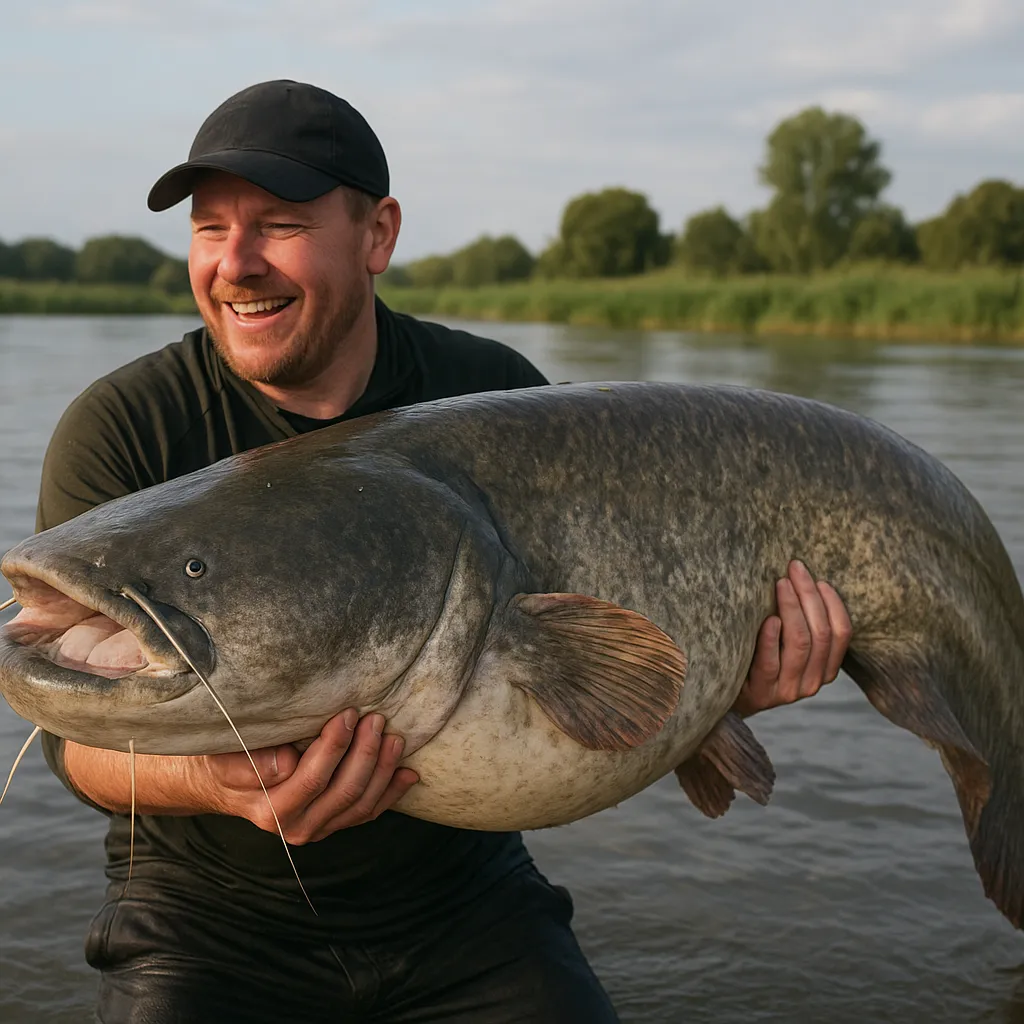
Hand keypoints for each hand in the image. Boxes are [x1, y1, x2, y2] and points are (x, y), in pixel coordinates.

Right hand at [199, 709, 418, 843]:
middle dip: (366, 753)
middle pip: (345, 792)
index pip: (313, 779)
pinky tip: (408, 773)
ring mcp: (319, 828)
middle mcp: (297, 827)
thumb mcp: (224, 758)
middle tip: (376, 719)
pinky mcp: (333, 824)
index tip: (348, 714)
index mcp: (272, 810)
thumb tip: (286, 764)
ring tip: (394, 738)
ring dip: (383, 770)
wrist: (222, 786)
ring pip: (362, 805)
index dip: (336, 746)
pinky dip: (391, 793)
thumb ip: (249, 764)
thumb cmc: (224, 763)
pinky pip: (368, 813)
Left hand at [732, 560, 851, 716]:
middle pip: (821, 633)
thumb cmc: (758, 658)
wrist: (727, 694)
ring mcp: (788, 690)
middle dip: (809, 595)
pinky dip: (771, 638)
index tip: (820, 580)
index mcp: (825, 669)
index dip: (833, 604)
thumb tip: (801, 576)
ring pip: (800, 644)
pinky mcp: (762, 693)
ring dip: (792, 608)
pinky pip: (770, 662)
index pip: (841, 634)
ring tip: (782, 583)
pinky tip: (769, 619)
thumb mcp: (786, 645)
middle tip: (795, 569)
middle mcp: (812, 682)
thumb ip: (801, 623)